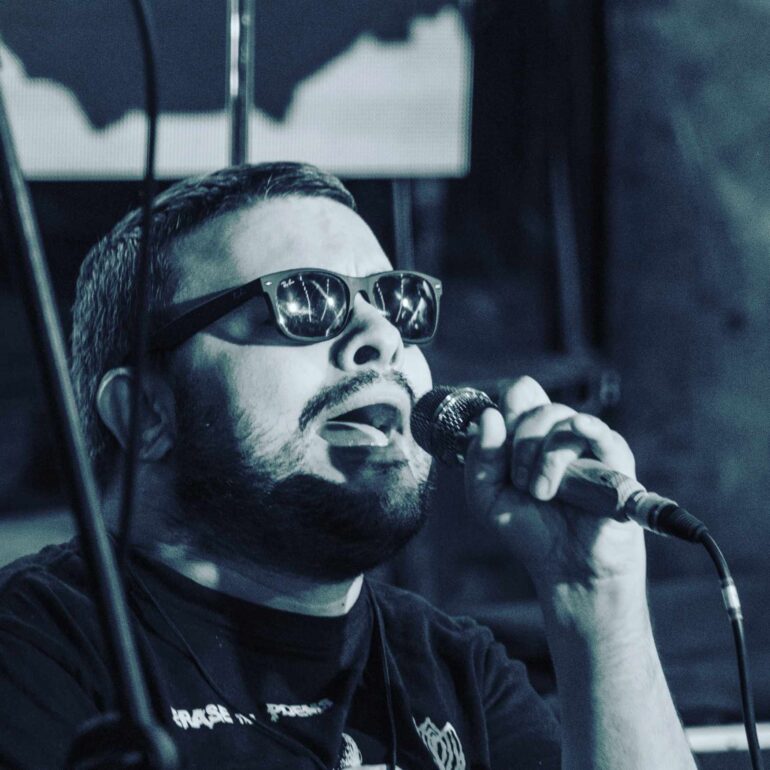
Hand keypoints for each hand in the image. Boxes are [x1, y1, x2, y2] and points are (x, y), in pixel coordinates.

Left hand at [464, 376, 645, 588]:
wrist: (565, 568)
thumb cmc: (529, 529)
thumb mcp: (486, 497)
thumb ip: (479, 458)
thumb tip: (489, 415)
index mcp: (530, 434)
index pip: (519, 394)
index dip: (505, 411)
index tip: (499, 445)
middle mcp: (559, 434)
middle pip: (536, 408)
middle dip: (520, 446)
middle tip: (520, 483)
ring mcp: (588, 446)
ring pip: (562, 421)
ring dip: (545, 461)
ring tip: (542, 494)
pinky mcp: (615, 463)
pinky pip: (602, 434)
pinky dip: (588, 428)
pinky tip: (578, 428)